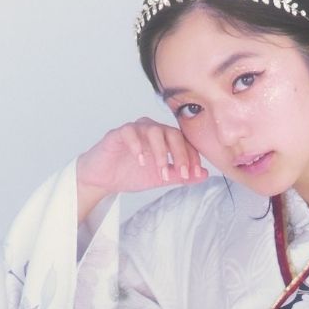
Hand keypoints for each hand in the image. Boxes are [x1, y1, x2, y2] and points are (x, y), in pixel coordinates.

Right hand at [75, 118, 209, 201]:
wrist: (104, 178)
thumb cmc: (131, 173)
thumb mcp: (160, 178)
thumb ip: (180, 175)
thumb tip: (204, 174)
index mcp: (164, 138)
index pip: (183, 141)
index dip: (192, 156)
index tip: (194, 173)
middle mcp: (151, 130)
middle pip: (172, 133)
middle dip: (180, 154)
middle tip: (182, 174)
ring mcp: (135, 130)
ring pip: (153, 130)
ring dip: (161, 152)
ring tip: (161, 171)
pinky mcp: (117, 134)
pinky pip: (130, 132)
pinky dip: (137, 145)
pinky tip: (141, 161)